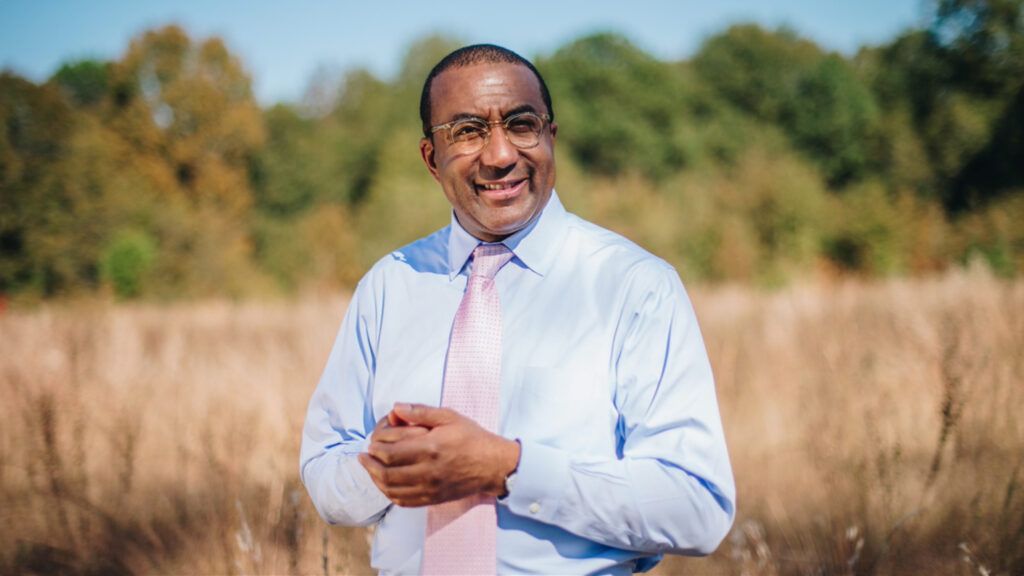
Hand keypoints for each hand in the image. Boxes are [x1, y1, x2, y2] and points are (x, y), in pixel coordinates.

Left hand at [358, 403, 519, 507]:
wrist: (493, 465)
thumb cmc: (472, 438)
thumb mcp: (449, 417)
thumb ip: (421, 412)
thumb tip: (396, 408)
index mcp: (430, 448)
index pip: (391, 453)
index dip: (376, 448)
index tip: (371, 442)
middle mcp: (427, 471)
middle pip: (387, 473)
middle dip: (370, 465)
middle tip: (364, 457)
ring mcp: (430, 488)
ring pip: (392, 490)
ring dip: (376, 480)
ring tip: (370, 469)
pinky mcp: (433, 499)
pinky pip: (404, 502)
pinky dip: (390, 494)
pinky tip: (386, 485)